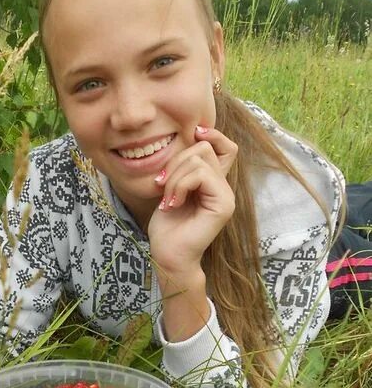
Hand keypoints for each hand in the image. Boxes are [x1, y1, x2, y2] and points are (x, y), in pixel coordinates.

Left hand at [148, 126, 236, 274]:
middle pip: (204, 148)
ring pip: (199, 161)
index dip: (212, 134)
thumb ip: (183, 167)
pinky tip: (172, 204)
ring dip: (174, 178)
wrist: (168, 255)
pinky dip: (180, 186)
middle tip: (161, 186)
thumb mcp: (171, 188)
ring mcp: (226, 196)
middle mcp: (224, 187)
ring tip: (167, 199)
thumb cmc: (167, 226)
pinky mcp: (223, 204)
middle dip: (175, 162)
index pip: (226, 147)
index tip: (193, 132)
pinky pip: (200, 176)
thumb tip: (191, 137)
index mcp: (214, 182)